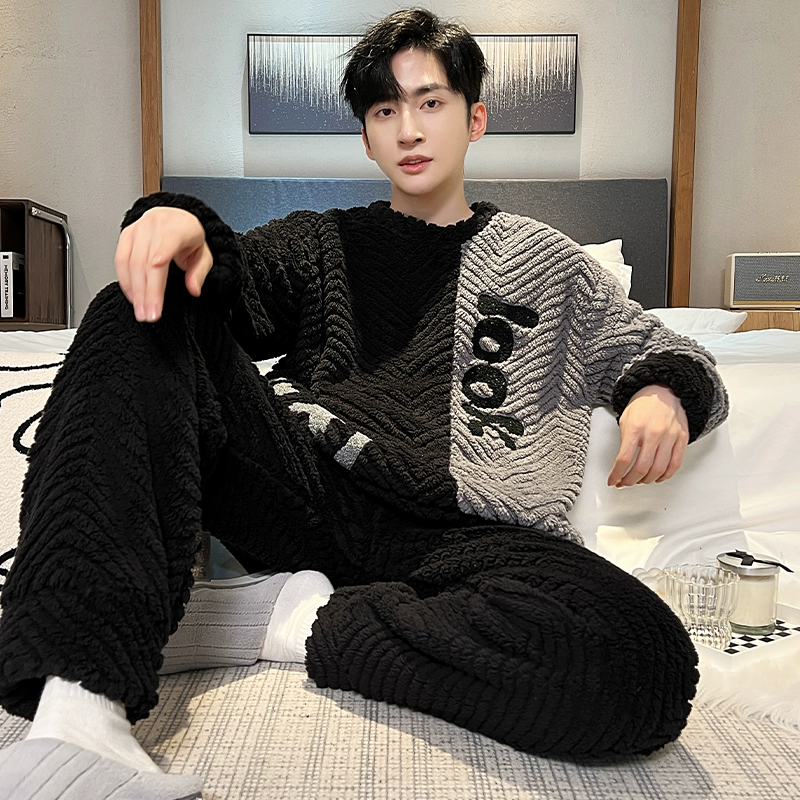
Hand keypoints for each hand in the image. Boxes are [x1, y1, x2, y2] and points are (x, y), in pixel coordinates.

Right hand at [114, 206, 212, 321]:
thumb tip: (194, 289)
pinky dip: (125, 281)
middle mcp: (155, 225)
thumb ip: (200, 272)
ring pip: (130, 262)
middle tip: (149, 315)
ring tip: (141, 311)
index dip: (157, 273)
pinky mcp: (126, 235)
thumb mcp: (204, 254)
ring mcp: (138, 228)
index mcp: (177, 227)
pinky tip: (132, 296)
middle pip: (145, 262)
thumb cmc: (190, 236)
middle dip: (146, 293)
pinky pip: (120, 259)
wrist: (177, 217)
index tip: (155, 296)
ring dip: (134, 291)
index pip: (164, 250)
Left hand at [607, 384, 688, 486]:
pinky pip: (675, 464)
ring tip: (639, 480)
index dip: (616, 474)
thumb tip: (622, 463)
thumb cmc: (644, 405)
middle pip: (641, 468)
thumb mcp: (625, 419)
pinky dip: (665, 475)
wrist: (665, 391)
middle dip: (630, 480)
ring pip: (658, 469)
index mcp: (635, 428)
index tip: (613, 480)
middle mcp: (654, 433)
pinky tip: (657, 477)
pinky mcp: (682, 439)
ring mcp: (670, 437)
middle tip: (624, 483)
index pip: (624, 459)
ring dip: (646, 480)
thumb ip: (624, 441)